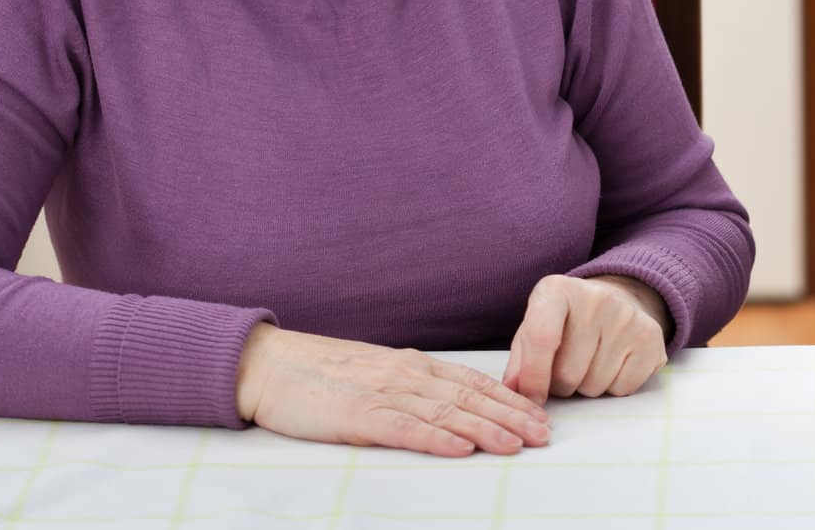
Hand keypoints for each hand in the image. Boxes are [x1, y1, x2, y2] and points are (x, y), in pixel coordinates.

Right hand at [234, 324, 549, 457]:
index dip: (511, 399)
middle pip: (470, 397)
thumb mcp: (378, 372)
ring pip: (446, 412)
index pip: (473, 382)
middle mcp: (406, 375)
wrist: (270, 366)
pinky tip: (461, 448)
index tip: (540, 415)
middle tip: (545, 434)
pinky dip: (436, 438)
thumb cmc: (322, 374)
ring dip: (486, 429)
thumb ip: (412, 384)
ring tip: (517, 445)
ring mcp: (384, 393)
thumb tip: (449, 400)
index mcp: (413, 365)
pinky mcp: (358, 415)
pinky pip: (404, 428)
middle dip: (511, 416)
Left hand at [502, 274, 669, 403]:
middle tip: (566, 368)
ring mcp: (628, 317)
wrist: (619, 299)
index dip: (532, 377)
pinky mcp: (651, 338)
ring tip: (590, 363)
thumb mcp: (535, 327)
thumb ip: (520, 359)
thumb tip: (514, 390)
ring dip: (586, 387)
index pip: (541, 338)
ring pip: (594, 386)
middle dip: (561, 385)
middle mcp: (596, 298)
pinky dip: (613, 387)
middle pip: (567, 374)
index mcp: (557, 290)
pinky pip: (622, 389)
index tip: (531, 397)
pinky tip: (613, 364)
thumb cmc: (567, 320)